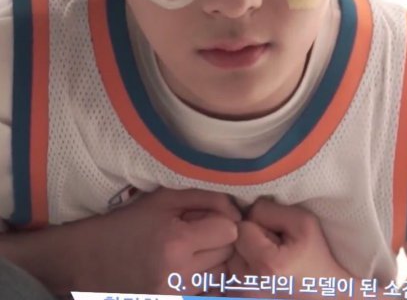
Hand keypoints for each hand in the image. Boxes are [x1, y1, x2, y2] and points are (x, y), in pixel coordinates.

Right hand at [74, 188, 240, 293]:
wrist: (88, 259)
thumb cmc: (129, 222)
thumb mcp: (164, 199)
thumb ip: (206, 197)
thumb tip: (237, 210)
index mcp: (176, 243)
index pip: (230, 231)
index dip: (222, 220)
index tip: (208, 217)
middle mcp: (178, 276)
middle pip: (228, 254)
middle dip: (219, 240)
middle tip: (197, 232)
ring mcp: (174, 298)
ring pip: (220, 275)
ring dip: (212, 261)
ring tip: (189, 251)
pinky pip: (205, 292)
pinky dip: (202, 279)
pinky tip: (184, 268)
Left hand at [227, 198, 350, 297]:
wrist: (325, 293)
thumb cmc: (316, 255)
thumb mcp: (302, 222)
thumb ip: (269, 209)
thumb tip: (245, 208)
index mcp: (266, 265)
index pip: (241, 228)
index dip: (257, 224)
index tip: (274, 235)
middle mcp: (248, 286)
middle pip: (231, 244)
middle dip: (248, 239)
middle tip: (272, 247)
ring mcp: (242, 297)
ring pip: (228, 259)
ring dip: (243, 254)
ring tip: (267, 260)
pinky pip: (229, 274)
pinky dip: (241, 268)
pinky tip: (259, 272)